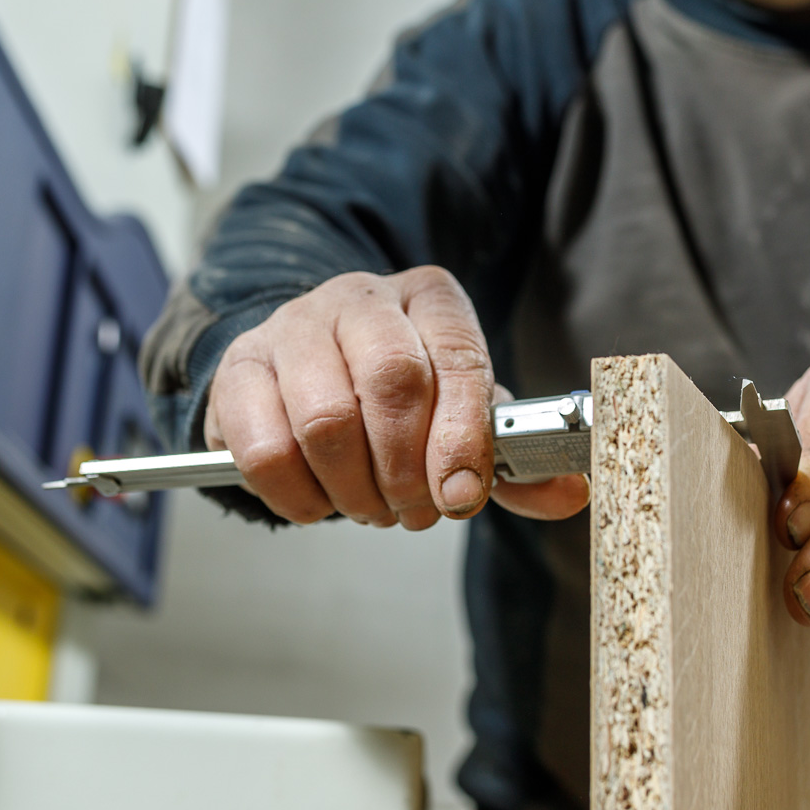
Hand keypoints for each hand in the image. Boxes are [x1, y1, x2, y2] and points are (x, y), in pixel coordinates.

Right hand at [203, 267, 590, 529]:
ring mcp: (292, 327)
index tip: (462, 496)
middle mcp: (360, 298)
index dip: (463, 437)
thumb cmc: (396, 402)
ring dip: (354, 489)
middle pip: (391, 381)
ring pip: (324, 419)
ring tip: (369, 506)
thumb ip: (513, 461)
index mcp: (430, 299)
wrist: (304, 375)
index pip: (456, 357)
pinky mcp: (238, 369)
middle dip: (407, 469)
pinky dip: (298, 496)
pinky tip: (318, 499)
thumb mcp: (462, 420)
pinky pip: (264, 447)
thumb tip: (570, 491)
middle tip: (413, 510)